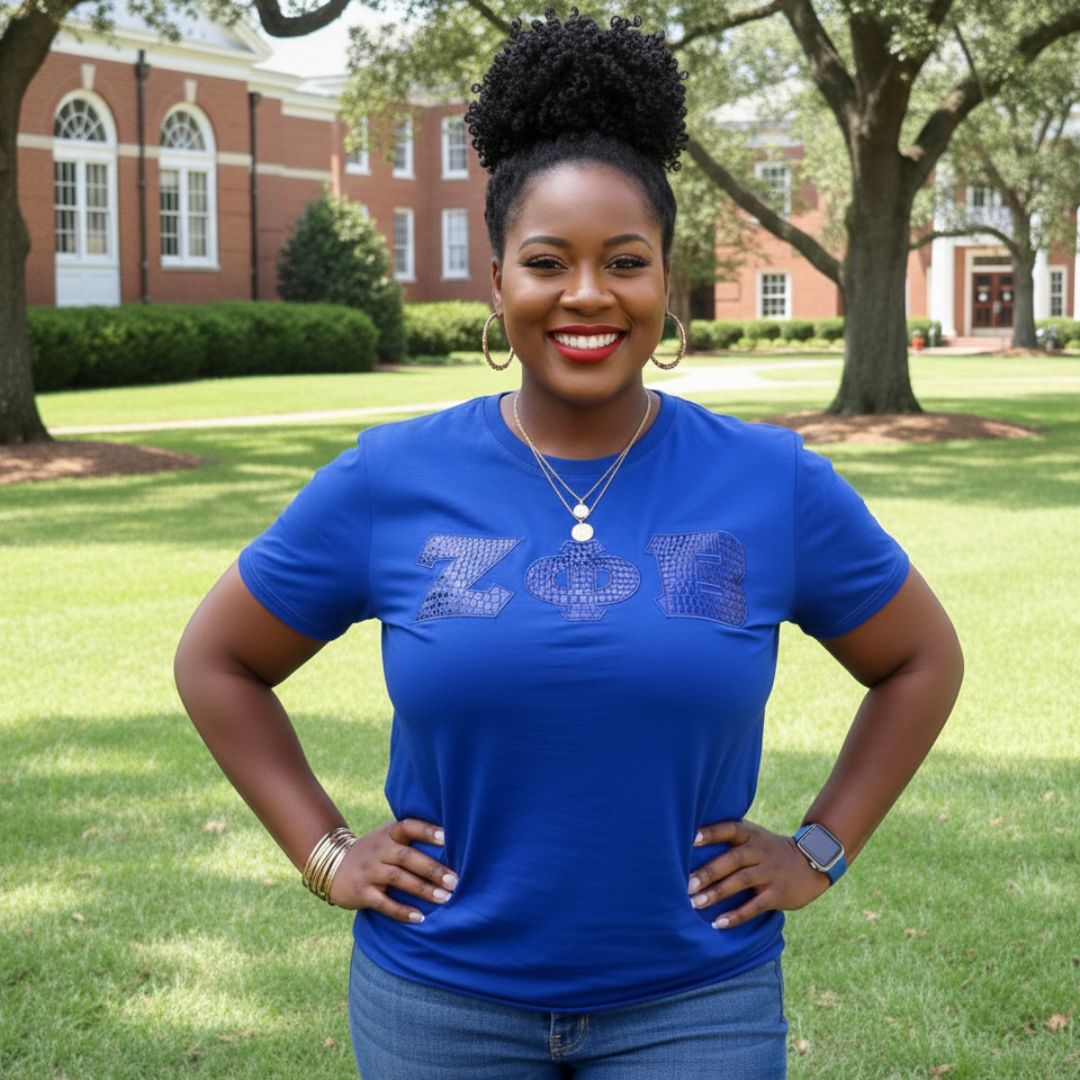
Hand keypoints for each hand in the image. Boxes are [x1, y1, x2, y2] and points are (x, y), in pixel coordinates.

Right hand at [328, 818, 457, 920]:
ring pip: (398, 879)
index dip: (426, 831)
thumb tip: (453, 845)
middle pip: (408, 857)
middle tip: (455, 880)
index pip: (408, 827)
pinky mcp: (362, 892)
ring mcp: (369, 871)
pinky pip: (383, 903)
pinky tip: (419, 917)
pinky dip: (401, 910)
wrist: (332, 865)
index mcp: (389, 834)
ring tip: (445, 898)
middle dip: (432, 869)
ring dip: (422, 889)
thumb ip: (411, 840)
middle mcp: (379, 850)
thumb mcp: (387, 838)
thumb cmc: (374, 852)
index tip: (447, 838)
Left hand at [689, 818, 829, 928]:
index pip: (729, 829)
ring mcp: (770, 873)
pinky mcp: (777, 894)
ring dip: (717, 893)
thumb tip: (692, 837)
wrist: (812, 862)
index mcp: (751, 835)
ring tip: (696, 903)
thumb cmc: (770, 849)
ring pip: (741, 882)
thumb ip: (732, 836)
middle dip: (709, 872)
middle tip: (687, 884)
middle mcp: (760, 852)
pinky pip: (754, 906)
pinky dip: (737, 915)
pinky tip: (719, 923)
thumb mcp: (755, 835)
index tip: (691, 839)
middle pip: (732, 860)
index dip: (711, 833)